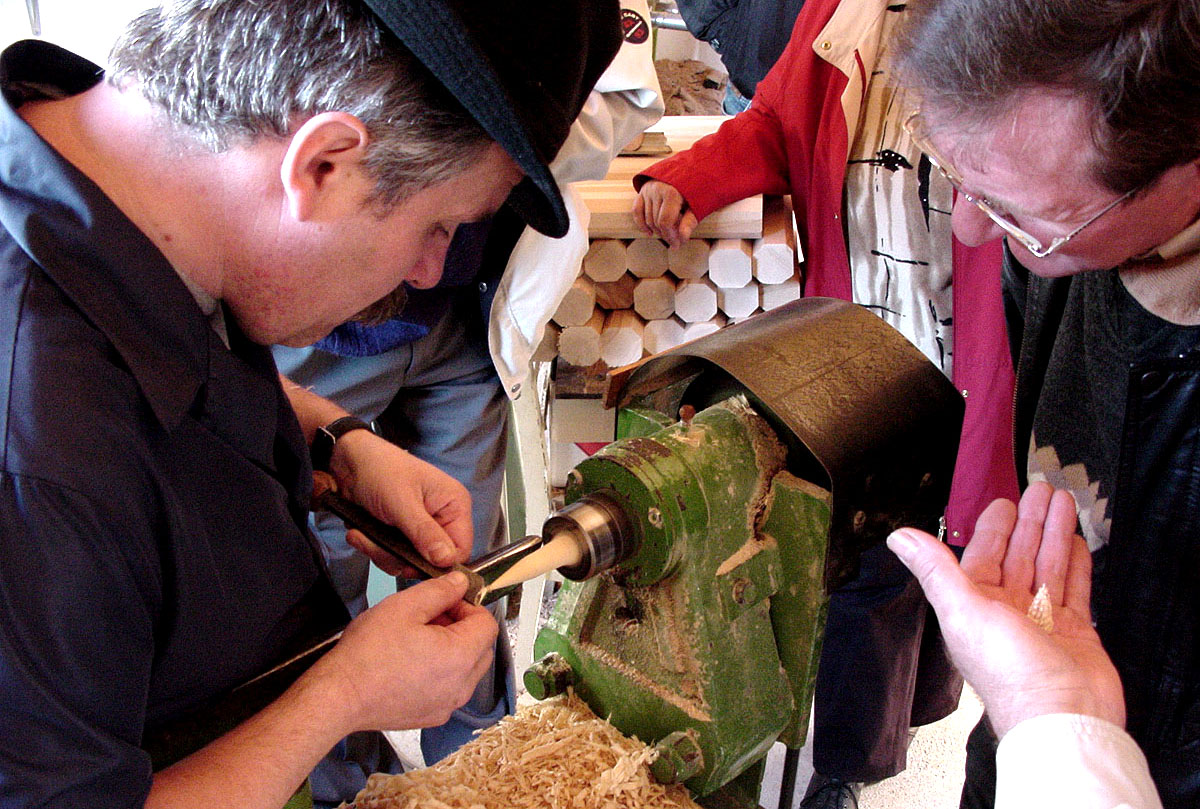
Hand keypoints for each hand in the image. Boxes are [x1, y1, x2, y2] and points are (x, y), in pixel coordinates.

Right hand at [310, 572, 497, 731]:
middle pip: (481, 648)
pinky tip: (411, 664)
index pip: (487, 624)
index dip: (468, 606)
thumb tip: (460, 583)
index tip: (445, 602)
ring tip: (418, 640)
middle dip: (462, 628)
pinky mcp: (432, 716)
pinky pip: (450, 689)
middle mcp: (462, 685)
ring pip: (467, 670)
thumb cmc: (367, 655)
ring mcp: (448, 705)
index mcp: (461, 656)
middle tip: (430, 618)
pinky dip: (441, 674)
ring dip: (453, 651)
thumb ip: (439, 591)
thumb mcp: (404, 607)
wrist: (338, 697)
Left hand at [332, 429, 472, 570]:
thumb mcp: (402, 502)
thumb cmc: (380, 470)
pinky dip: (376, 550)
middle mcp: (442, 518)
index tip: (410, 564)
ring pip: (410, 562)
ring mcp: (421, 528)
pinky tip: (361, 534)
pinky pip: (395, 556)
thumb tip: (446, 561)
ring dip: (383, 554)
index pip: (460, 550)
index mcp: (454, 505)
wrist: (348, 461)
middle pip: (433, 561)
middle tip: (377, 545)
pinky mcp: (402, 534)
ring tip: (363, 535)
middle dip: (401, 558)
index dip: (438, 564)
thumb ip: (424, 533)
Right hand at [634, 180, 697, 246]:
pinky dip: (641, 223)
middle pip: (656, 222)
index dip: (671, 237)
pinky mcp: (642, 190)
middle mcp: (657, 189)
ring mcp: (648, 190)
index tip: (677, 245)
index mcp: (671, 192)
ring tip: (669, 234)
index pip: (665, 222)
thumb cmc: (695, 187)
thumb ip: (690, 221)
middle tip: (675, 241)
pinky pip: (636, 211)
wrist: (689, 167)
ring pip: (648, 219)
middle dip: (666, 235)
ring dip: (657, 230)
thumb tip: (683, 239)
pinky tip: (649, 233)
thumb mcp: (697, 204)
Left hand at [887, 482, 1124, 736]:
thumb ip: (935, 570)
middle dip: (1031, 522)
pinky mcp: (1075, 632)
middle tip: (1043, 489)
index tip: (1004, 502)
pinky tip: (1078, 542)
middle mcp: (1008, 612)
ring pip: (1049, 566)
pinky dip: (1076, 564)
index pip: (984, 555)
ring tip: (1065, 502)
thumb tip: (899, 538)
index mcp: (976, 606)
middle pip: (1020, 555)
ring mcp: (1043, 621)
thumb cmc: (1011, 673)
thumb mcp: (963, 611)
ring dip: (1055, 534)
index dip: (994, 528)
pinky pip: (1075, 589)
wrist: (1063, 716)